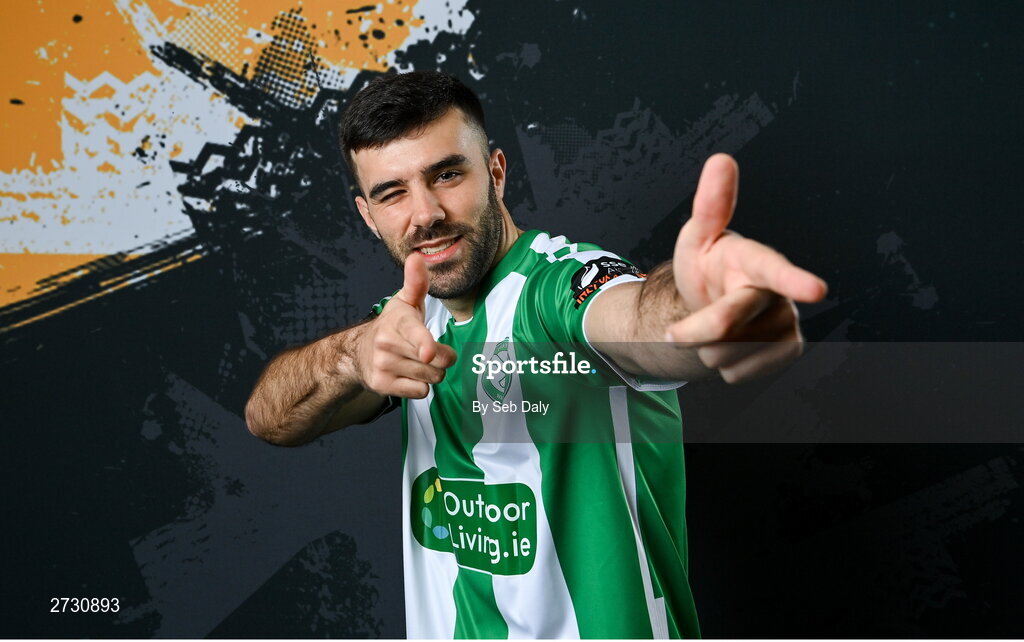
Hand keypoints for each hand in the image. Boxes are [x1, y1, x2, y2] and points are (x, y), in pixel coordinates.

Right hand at [355, 252, 456, 397]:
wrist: (359, 351)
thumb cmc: (394, 325)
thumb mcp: (405, 302)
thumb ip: (416, 282)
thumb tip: (417, 258)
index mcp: (398, 322)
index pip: (414, 333)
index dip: (425, 344)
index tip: (429, 353)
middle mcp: (387, 344)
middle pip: (436, 362)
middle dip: (441, 359)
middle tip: (428, 351)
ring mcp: (383, 366)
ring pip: (430, 378)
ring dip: (431, 373)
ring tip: (415, 361)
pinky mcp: (381, 386)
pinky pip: (420, 392)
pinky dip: (420, 386)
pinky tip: (408, 375)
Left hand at [665, 153, 827, 382]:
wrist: (711, 307)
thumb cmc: (707, 267)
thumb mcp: (698, 236)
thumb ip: (710, 205)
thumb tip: (721, 158)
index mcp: (756, 260)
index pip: (774, 269)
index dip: (794, 280)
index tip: (817, 290)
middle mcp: (779, 291)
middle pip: (728, 323)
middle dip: (695, 331)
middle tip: (673, 334)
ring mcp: (787, 322)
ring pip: (732, 353)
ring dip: (708, 348)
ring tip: (713, 330)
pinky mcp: (787, 350)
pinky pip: (740, 372)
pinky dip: (723, 366)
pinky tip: (730, 348)